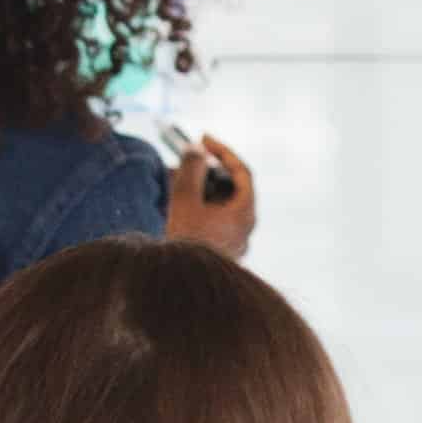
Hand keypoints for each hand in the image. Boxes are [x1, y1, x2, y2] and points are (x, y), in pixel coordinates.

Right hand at [164, 136, 257, 258]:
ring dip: (200, 189)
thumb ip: (192, 170)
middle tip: (187, 159)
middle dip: (207, 171)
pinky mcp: (219, 251)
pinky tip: (177, 204)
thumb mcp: (185, 199)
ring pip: (220, 205)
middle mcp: (245, 229)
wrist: (176, 284)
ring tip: (176, 180)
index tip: (203, 139)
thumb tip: (196, 149)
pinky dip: (198, 207)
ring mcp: (234, 241)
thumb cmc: (184, 241)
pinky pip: (212, 220)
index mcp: (245, 214)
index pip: (242, 173)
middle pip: (232, 188)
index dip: (223, 151)